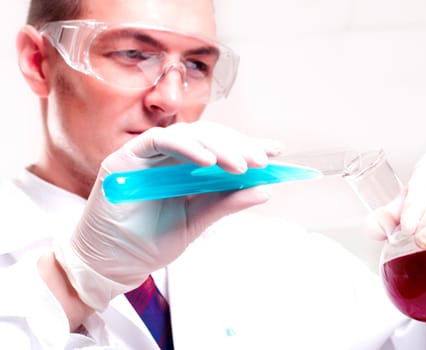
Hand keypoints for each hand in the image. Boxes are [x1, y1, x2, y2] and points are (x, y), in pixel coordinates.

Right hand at [54, 121, 281, 310]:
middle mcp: (169, 157)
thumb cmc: (151, 242)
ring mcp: (149, 154)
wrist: (114, 263)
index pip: (220, 148)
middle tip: (261, 161)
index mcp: (186, 169)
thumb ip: (225, 203)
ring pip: (189, 134)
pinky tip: (208, 162)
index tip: (275, 150)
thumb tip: (264, 190)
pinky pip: (160, 141)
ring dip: (218, 147)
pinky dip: (186, 148)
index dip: (247, 145)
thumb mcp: (196, 221)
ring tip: (240, 166)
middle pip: (208, 137)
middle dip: (237, 146)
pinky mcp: (128, 156)